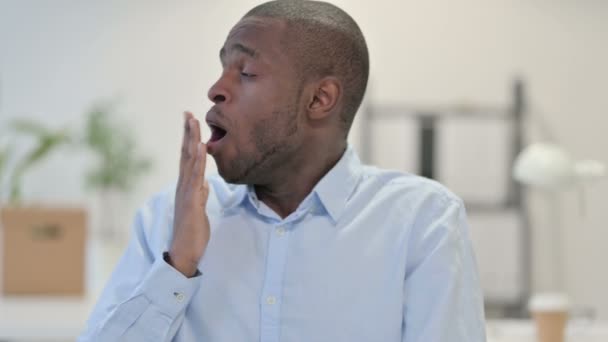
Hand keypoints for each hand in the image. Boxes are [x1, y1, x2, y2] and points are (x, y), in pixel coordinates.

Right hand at [168, 111, 209, 276]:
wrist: (184, 252)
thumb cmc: (192, 231)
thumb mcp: (199, 208)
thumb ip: (200, 194)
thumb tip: (204, 184)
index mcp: (186, 186)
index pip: (187, 158)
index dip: (189, 139)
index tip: (190, 121)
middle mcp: (183, 185)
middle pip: (185, 154)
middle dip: (187, 133)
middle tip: (188, 113)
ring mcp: (185, 192)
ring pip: (188, 161)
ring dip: (191, 140)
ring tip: (193, 121)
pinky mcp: (191, 201)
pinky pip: (195, 177)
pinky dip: (198, 161)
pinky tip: (201, 147)